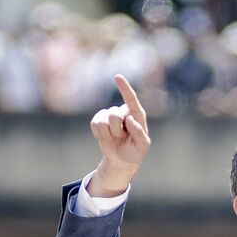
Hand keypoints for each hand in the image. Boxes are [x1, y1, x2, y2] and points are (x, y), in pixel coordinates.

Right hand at [89, 74, 149, 194]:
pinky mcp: (99, 120)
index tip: (117, 77)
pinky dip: (99, 134)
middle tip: (122, 137)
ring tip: (115, 138)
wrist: (122, 159)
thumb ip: (139, 133)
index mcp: (137, 114)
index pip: (130, 99)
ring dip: (108, 134)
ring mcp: (110, 115)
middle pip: (114, 116)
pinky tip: (106, 137)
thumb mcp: (142, 146)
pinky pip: (94, 124)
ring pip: (102, 121)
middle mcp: (123, 111)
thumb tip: (130, 119)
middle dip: (116, 131)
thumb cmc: (135, 152)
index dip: (124, 87)